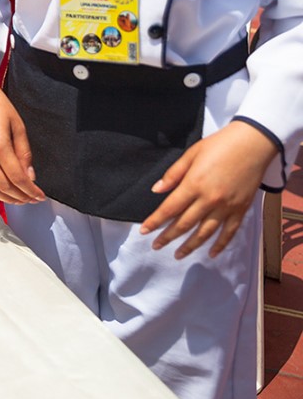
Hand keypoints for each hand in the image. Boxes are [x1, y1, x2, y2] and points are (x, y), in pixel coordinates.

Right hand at [0, 76, 43, 204]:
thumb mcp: (18, 125)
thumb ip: (24, 153)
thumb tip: (30, 176)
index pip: (17, 177)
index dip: (31, 190)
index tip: (40, 195)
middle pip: (4, 186)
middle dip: (21, 197)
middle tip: (32, 199)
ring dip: (6, 198)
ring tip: (20, 199)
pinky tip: (3, 191)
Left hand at [140, 120, 277, 258]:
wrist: (252, 143)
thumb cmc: (220, 144)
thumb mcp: (192, 153)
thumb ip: (173, 174)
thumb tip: (157, 190)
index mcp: (194, 184)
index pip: (170, 208)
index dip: (155, 221)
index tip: (145, 231)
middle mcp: (209, 199)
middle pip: (184, 224)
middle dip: (168, 237)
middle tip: (156, 246)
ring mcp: (226, 207)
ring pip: (204, 233)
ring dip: (190, 246)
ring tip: (178, 254)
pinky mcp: (240, 210)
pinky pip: (229, 233)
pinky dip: (220, 245)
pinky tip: (211, 253)